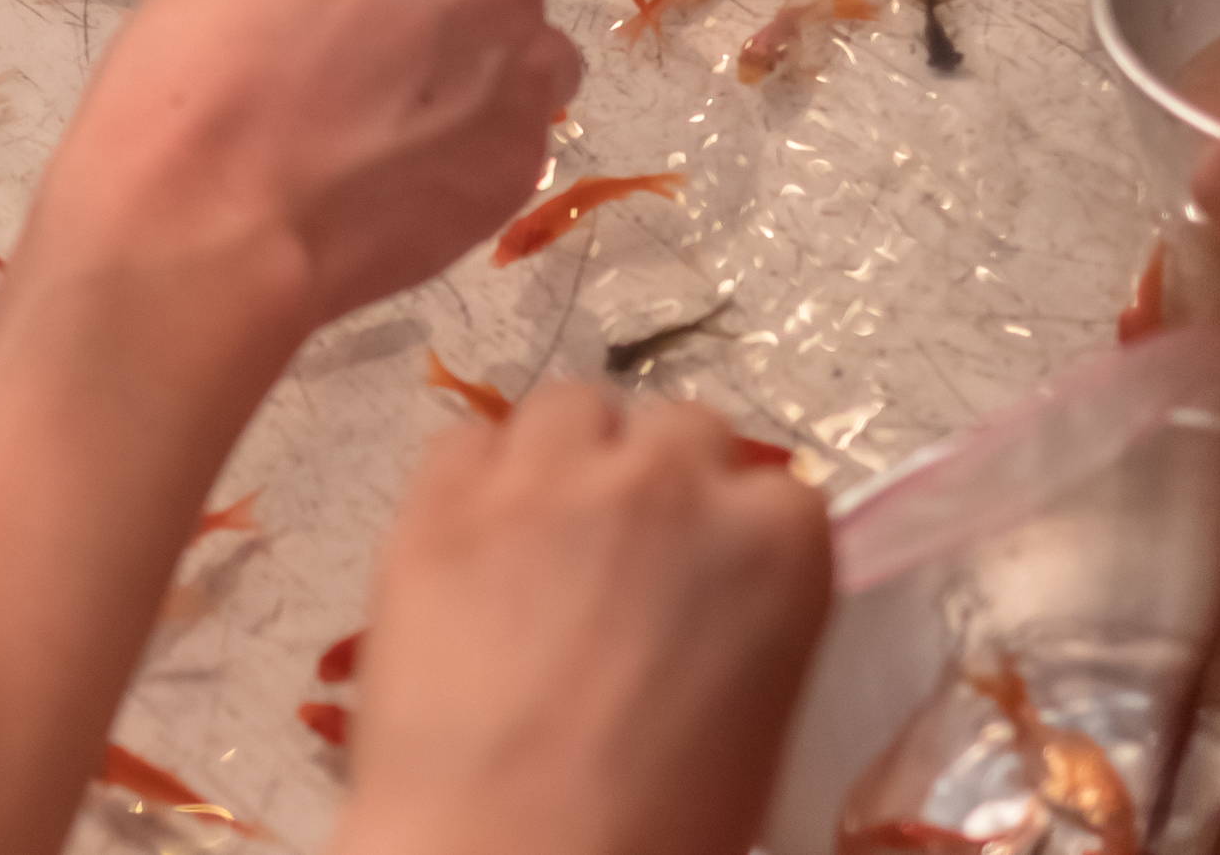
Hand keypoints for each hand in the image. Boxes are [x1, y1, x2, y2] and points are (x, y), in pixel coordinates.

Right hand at [26, 0, 577, 344]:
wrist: (205, 223)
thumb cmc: (187, 75)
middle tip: (379, 52)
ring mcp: (526, 59)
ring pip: (526, 49)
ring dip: (480, 72)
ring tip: (392, 128)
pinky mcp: (528, 157)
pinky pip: (510, 137)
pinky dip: (467, 154)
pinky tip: (395, 185)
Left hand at [333, 382, 831, 854]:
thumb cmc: (657, 829)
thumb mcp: (753, 723)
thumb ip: (741, 620)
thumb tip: (708, 596)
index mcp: (773, 548)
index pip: (779, 490)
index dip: (741, 531)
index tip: (713, 572)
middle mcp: (666, 483)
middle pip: (679, 426)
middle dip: (662, 477)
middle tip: (630, 551)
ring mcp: (546, 478)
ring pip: (569, 406)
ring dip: (570, 454)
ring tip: (545, 529)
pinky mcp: (440, 494)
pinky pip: (464, 437)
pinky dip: (474, 476)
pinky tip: (469, 541)